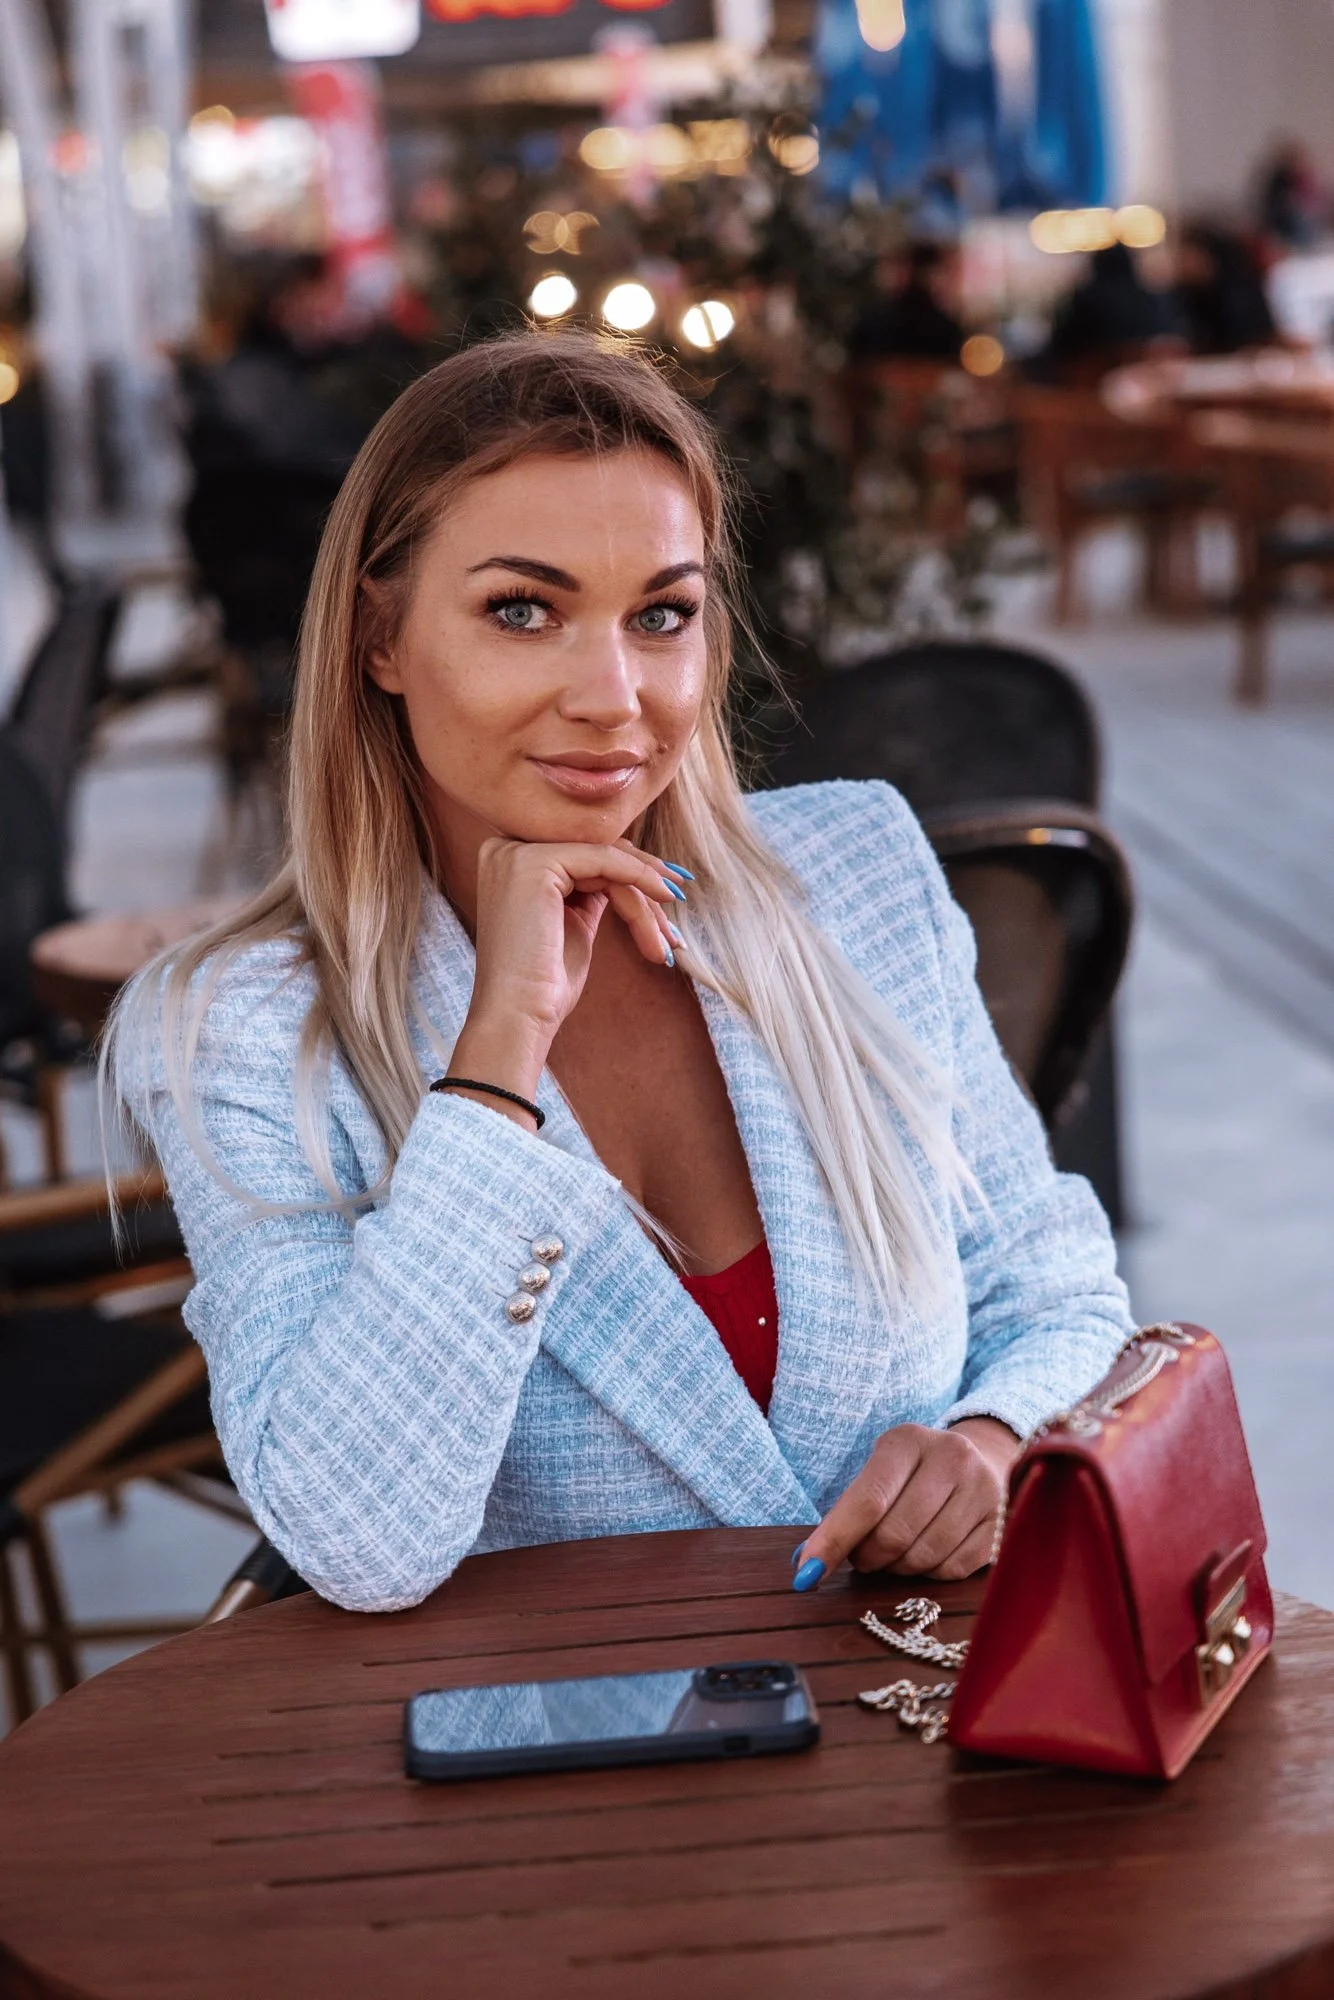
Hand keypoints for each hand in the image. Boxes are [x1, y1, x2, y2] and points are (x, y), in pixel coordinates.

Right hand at [451, 836, 685, 1102]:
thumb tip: (628, 872)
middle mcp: (505, 848)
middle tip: (679, 898)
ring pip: (604, 858)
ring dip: (645, 898)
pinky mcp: (534, 863)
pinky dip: (640, 879)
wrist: (519, 1018)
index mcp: (508, 860)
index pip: (582, 852)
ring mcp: (516, 853)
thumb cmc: (545, 984)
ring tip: (669, 936)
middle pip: (595, 850)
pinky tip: (665, 900)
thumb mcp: (571, 923)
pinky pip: (605, 860)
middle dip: (643, 877)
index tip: (667, 892)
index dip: (628, 869)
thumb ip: (589, 890)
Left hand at [792, 1417, 1020, 1590]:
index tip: (806, 1575)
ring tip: (895, 1554)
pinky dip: (928, 1575)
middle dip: (868, 1558)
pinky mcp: (1002, 1522)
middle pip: (894, 1535)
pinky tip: (926, 1556)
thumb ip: (847, 1513)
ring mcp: (983, 1489)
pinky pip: (951, 1571)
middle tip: (863, 1557)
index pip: (867, 1500)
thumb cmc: (915, 1474)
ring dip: (897, 1569)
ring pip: (922, 1558)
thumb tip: (804, 1562)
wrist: (983, 1458)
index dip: (833, 1541)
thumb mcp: (881, 1473)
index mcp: (908, 1440)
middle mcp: (951, 1457)